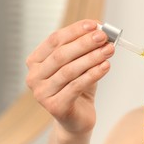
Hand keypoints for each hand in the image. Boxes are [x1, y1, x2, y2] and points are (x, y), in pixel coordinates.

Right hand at [26, 19, 114, 133]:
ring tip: (109, 50)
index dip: (75, 30)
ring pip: (69, 70)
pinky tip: (106, 66)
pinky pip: (76, 86)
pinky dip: (93, 74)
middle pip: (61, 54)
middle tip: (103, 36)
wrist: (77, 119)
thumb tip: (100, 30)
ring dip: (92, 58)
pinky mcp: (54, 107)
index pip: (54, 40)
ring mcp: (41, 93)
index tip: (94, 24)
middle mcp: (33, 77)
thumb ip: (85, 48)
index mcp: (35, 61)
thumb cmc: (77, 88)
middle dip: (84, 43)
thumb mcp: (81, 65)